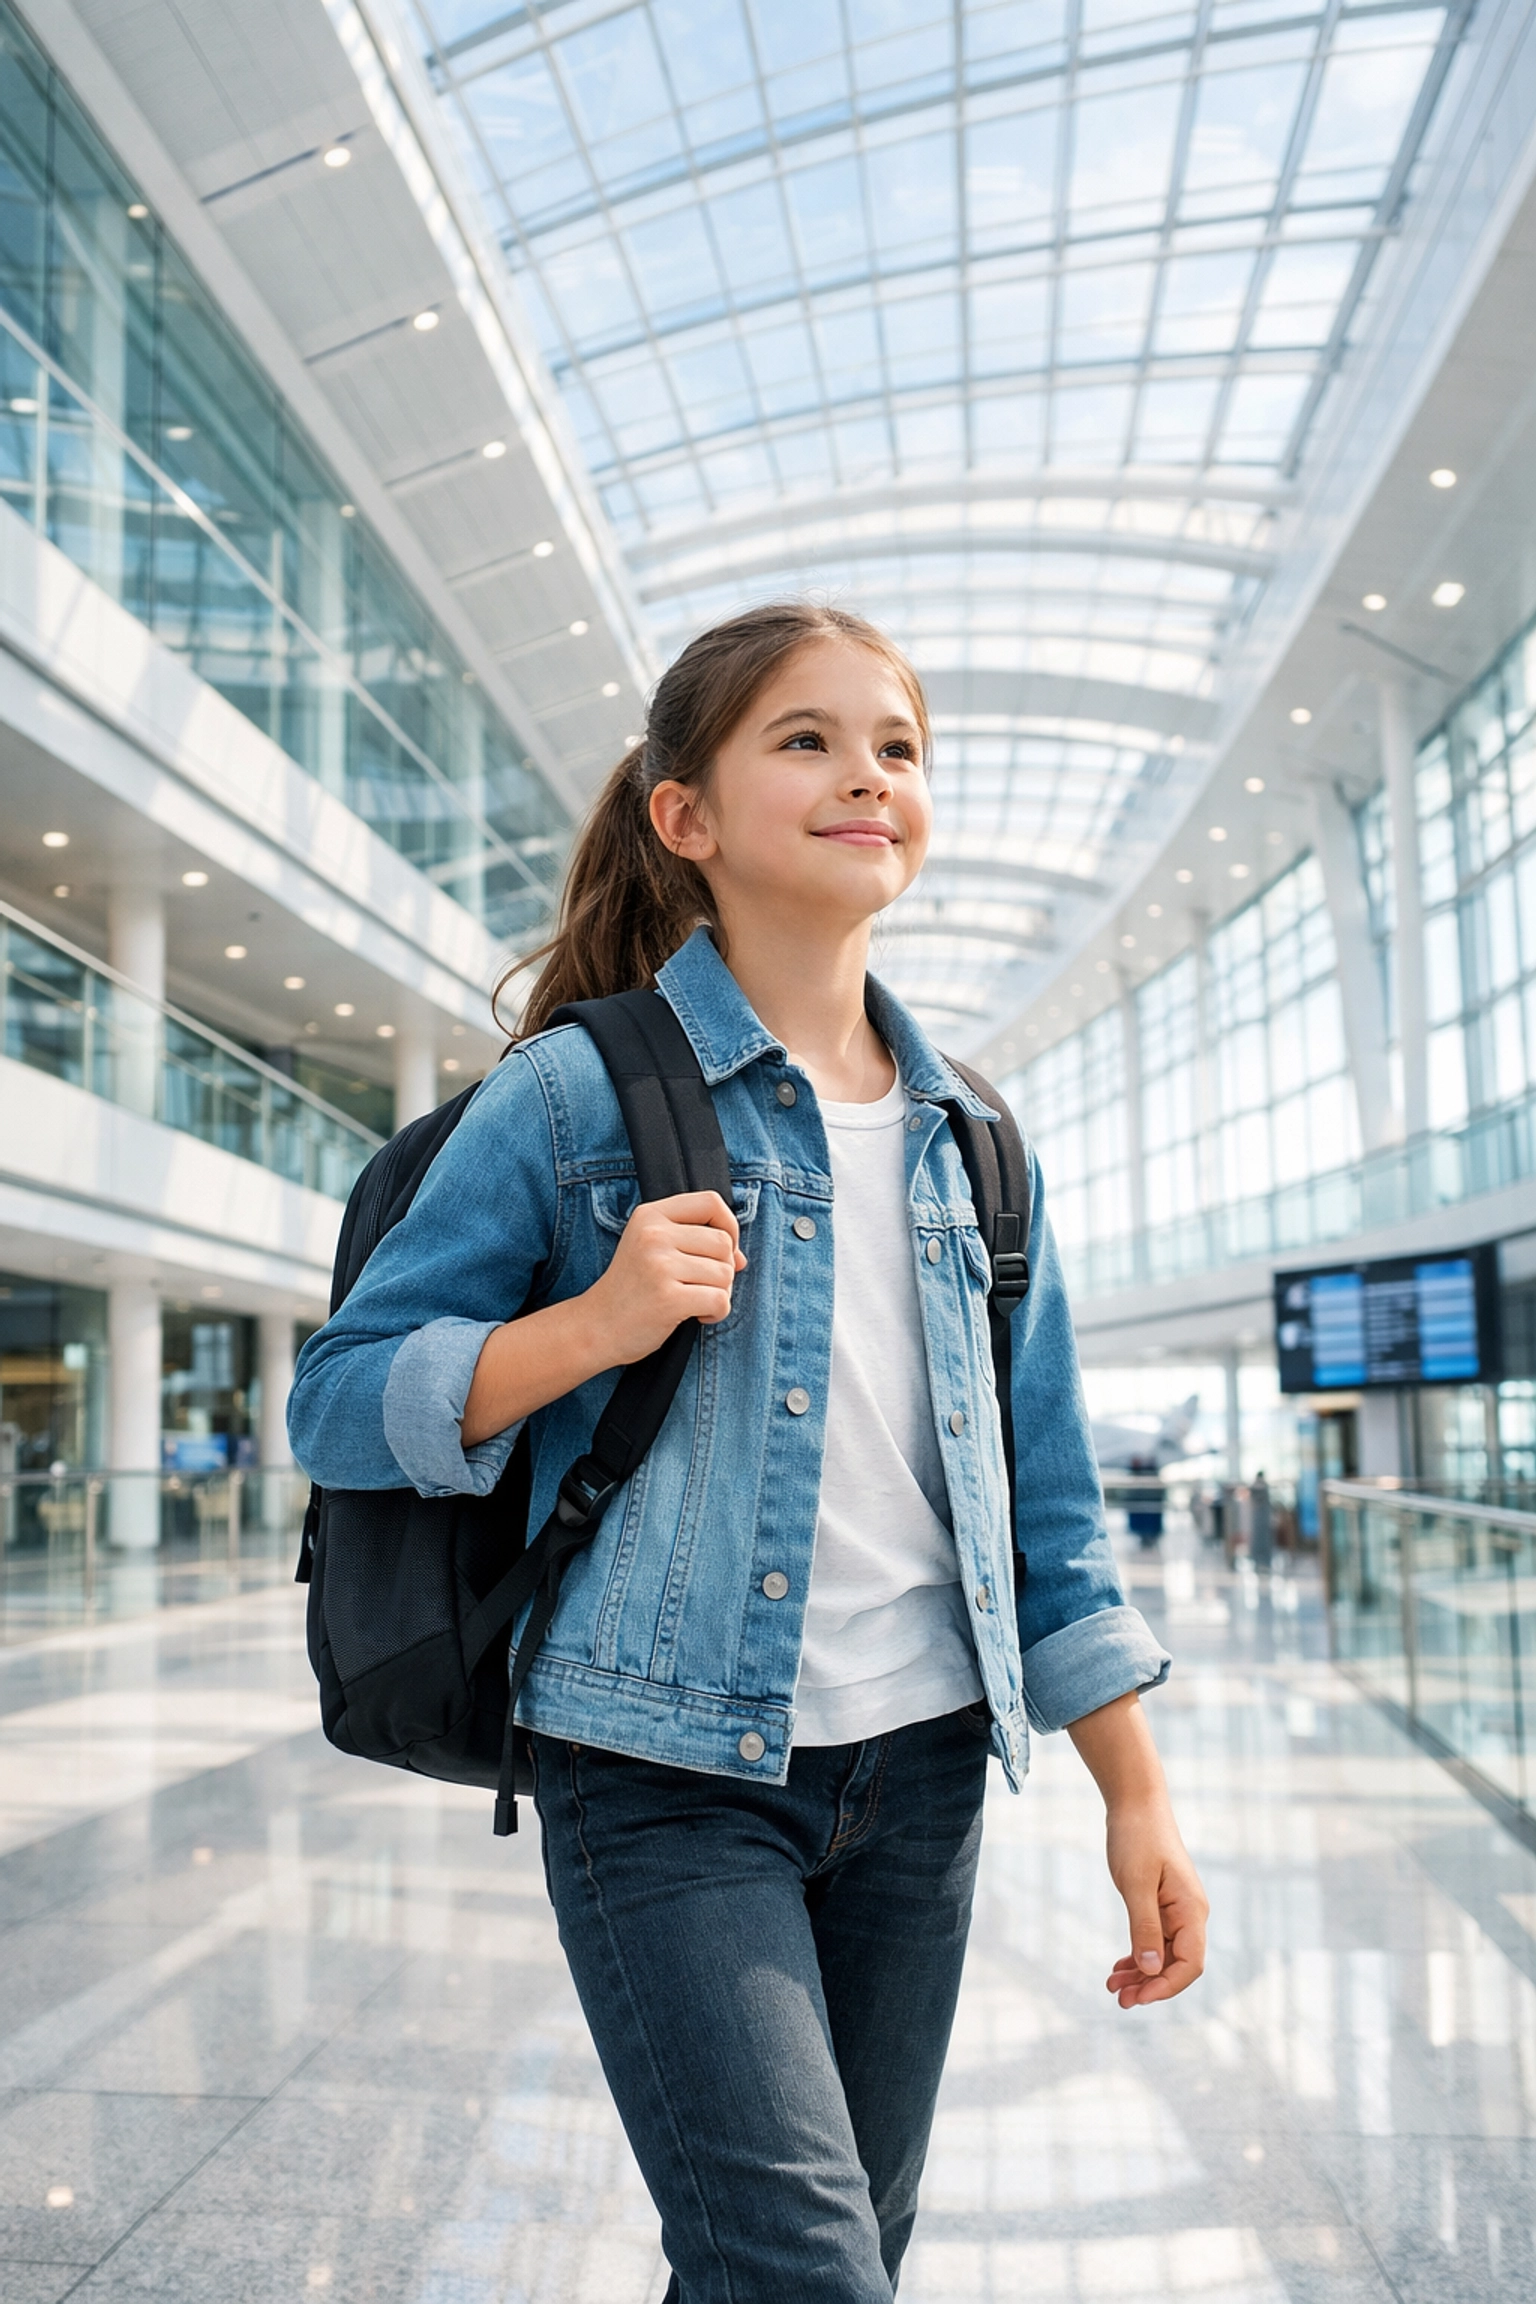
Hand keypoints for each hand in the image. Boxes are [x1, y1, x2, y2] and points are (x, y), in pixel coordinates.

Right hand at [460, 1190, 745, 1445]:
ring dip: (718, 1293)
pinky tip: (695, 1316)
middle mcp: (654, 1235)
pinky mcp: (669, 1298)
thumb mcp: (650, 1247)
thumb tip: (741, 1257)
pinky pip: (720, 1300)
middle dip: (723, 1269)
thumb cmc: (631, 1290)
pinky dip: (716, 1313)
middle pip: (723, 1242)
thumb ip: (693, 1241)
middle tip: (700, 1286)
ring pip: (725, 1274)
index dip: (729, 1225)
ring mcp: (660, 1266)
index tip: (723, 1251)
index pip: (711, 1202)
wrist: (594, 1328)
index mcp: (650, 1215)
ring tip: (692, 1301)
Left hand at [1102, 1806, 1207, 2008]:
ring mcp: (1175, 1911)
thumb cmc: (1137, 1837)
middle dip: (1149, 1986)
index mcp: (1191, 1910)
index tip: (1138, 1997)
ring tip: (1113, 1988)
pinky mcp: (1160, 1905)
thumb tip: (1150, 1969)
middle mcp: (1189, 1914)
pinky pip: (1153, 1941)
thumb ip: (1144, 1926)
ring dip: (1140, 1975)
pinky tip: (1119, 1969)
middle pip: (1176, 1965)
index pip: (1190, 1964)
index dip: (1166, 1986)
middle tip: (1119, 1999)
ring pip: (1162, 1955)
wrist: (1135, 1803)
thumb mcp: (1136, 1883)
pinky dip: (1137, 1957)